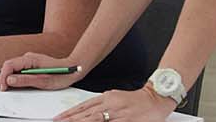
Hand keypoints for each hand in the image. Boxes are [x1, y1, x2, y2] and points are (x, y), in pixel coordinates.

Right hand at [0, 52, 80, 90]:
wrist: (73, 68)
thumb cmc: (61, 74)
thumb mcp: (44, 80)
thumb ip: (25, 80)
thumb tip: (9, 80)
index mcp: (29, 59)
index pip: (9, 65)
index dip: (3, 77)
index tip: (2, 87)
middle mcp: (27, 58)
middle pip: (7, 67)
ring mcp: (28, 62)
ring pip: (10, 69)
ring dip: (2, 77)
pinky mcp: (30, 67)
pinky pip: (16, 71)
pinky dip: (9, 77)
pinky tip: (4, 83)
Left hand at [56, 87, 174, 121]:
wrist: (156, 98)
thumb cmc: (137, 100)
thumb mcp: (116, 97)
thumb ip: (102, 103)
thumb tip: (88, 111)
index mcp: (106, 97)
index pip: (84, 106)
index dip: (70, 113)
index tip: (58, 118)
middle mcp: (110, 104)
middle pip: (86, 114)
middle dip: (71, 120)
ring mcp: (118, 114)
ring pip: (95, 120)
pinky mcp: (127, 121)